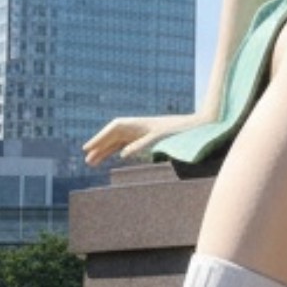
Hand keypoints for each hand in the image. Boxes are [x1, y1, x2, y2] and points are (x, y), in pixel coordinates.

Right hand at [84, 112, 214, 165]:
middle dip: (100, 145)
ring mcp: (145, 132)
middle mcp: (140, 126)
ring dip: (107, 150)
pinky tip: (114, 157)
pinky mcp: (152, 138)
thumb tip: (123, 153)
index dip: (100, 138)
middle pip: (114, 135)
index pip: (114, 129)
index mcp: (140, 124)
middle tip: (86, 158)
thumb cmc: (181, 132)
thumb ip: (141, 145)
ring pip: (120, 140)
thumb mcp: (160, 139)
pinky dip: (118, 150)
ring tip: (92, 162)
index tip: (87, 148)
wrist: (200, 127)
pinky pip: (129, 144)